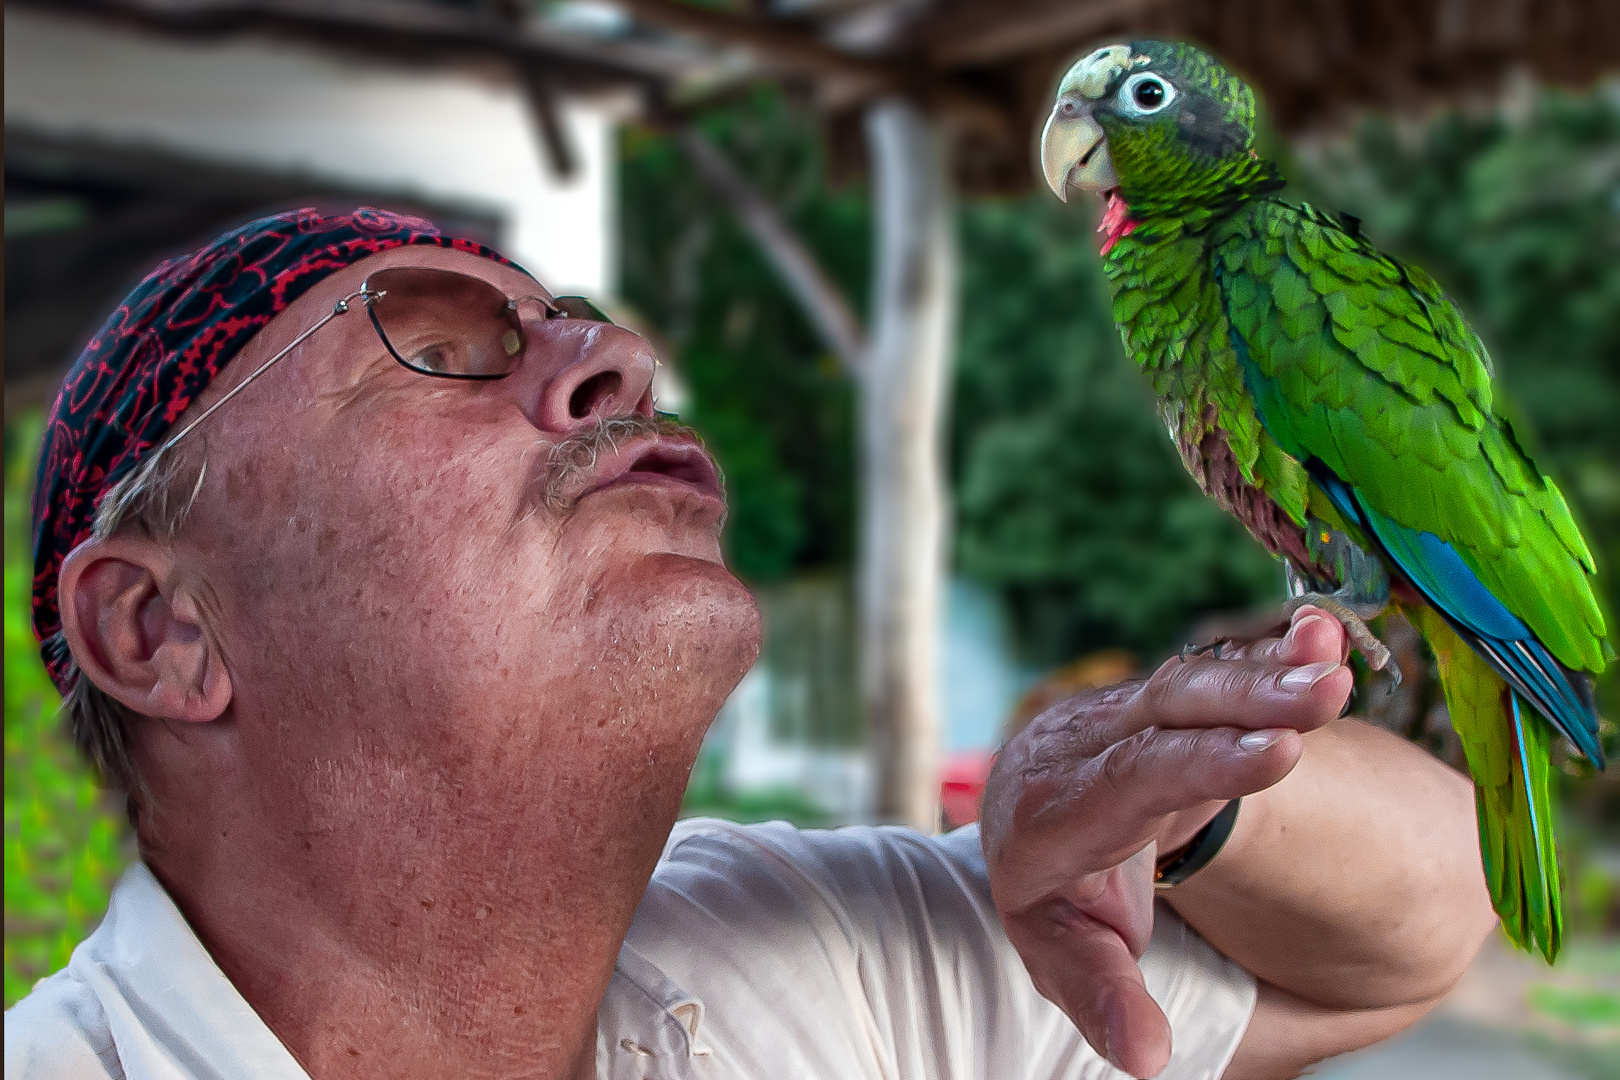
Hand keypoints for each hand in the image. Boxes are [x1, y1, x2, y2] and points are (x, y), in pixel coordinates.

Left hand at [978, 607, 1351, 1077]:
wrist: (1029, 822)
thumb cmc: (1055, 897)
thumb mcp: (1064, 952)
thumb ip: (1101, 994)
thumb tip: (1146, 1055)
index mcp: (1049, 813)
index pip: (1130, 780)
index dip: (1203, 764)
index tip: (1280, 751)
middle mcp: (1081, 745)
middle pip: (1165, 715)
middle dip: (1247, 700)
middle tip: (1324, 691)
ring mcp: (1120, 710)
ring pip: (1191, 681)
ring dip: (1264, 668)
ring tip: (1330, 656)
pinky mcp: (1161, 695)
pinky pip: (1216, 666)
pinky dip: (1268, 651)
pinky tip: (1320, 633)